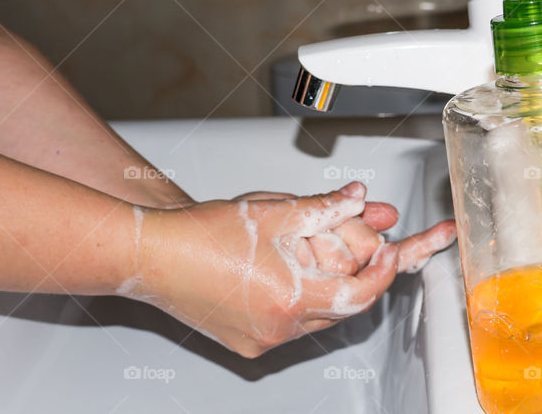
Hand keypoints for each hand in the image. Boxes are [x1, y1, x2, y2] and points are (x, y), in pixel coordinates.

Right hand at [117, 182, 454, 357]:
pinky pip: (287, 327)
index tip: (389, 251)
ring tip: (318, 258)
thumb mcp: (275, 211)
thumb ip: (326, 207)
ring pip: (315, 319)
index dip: (382, 271)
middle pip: (340, 309)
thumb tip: (359, 198)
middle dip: (355, 277)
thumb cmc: (203, 233)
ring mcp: (260, 341)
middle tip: (363, 250)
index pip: (360, 295)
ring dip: (326, 290)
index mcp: (291, 298)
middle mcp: (278, 329)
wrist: (152, 256)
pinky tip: (286, 275)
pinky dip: (298, 302)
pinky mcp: (245, 344)